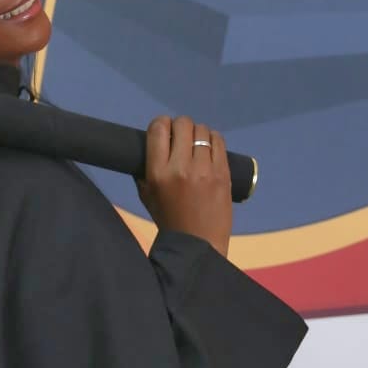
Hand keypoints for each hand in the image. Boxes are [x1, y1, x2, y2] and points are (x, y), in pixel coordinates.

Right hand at [134, 115, 232, 256]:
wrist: (198, 243)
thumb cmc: (169, 220)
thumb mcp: (147, 196)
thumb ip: (143, 171)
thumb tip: (150, 147)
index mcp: (158, 173)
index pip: (158, 129)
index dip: (161, 124)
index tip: (164, 130)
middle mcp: (180, 166)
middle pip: (182, 124)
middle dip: (180, 126)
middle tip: (181, 137)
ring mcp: (205, 169)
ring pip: (202, 130)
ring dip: (198, 132)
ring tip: (196, 144)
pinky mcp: (223, 172)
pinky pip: (219, 141)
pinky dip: (213, 139)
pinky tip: (210, 147)